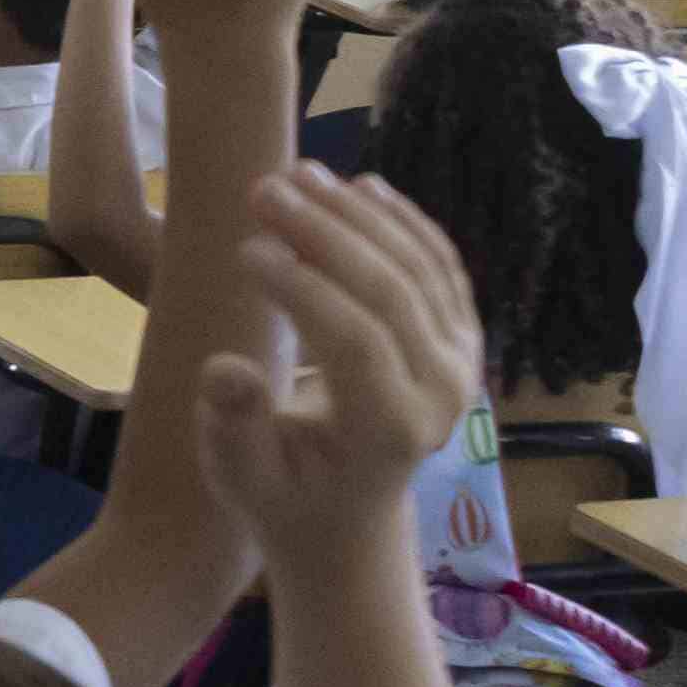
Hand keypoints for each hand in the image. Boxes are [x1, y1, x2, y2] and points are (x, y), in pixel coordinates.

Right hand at [195, 168, 483, 549]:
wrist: (349, 514)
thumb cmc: (284, 496)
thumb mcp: (242, 479)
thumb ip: (235, 427)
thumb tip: (223, 368)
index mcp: (393, 432)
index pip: (356, 342)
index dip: (304, 289)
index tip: (245, 248)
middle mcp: (444, 393)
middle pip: (393, 293)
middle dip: (326, 231)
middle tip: (263, 187)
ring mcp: (463, 360)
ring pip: (419, 267)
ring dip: (358, 213)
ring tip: (300, 172)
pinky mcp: (463, 336)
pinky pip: (440, 264)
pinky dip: (402, 220)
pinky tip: (361, 185)